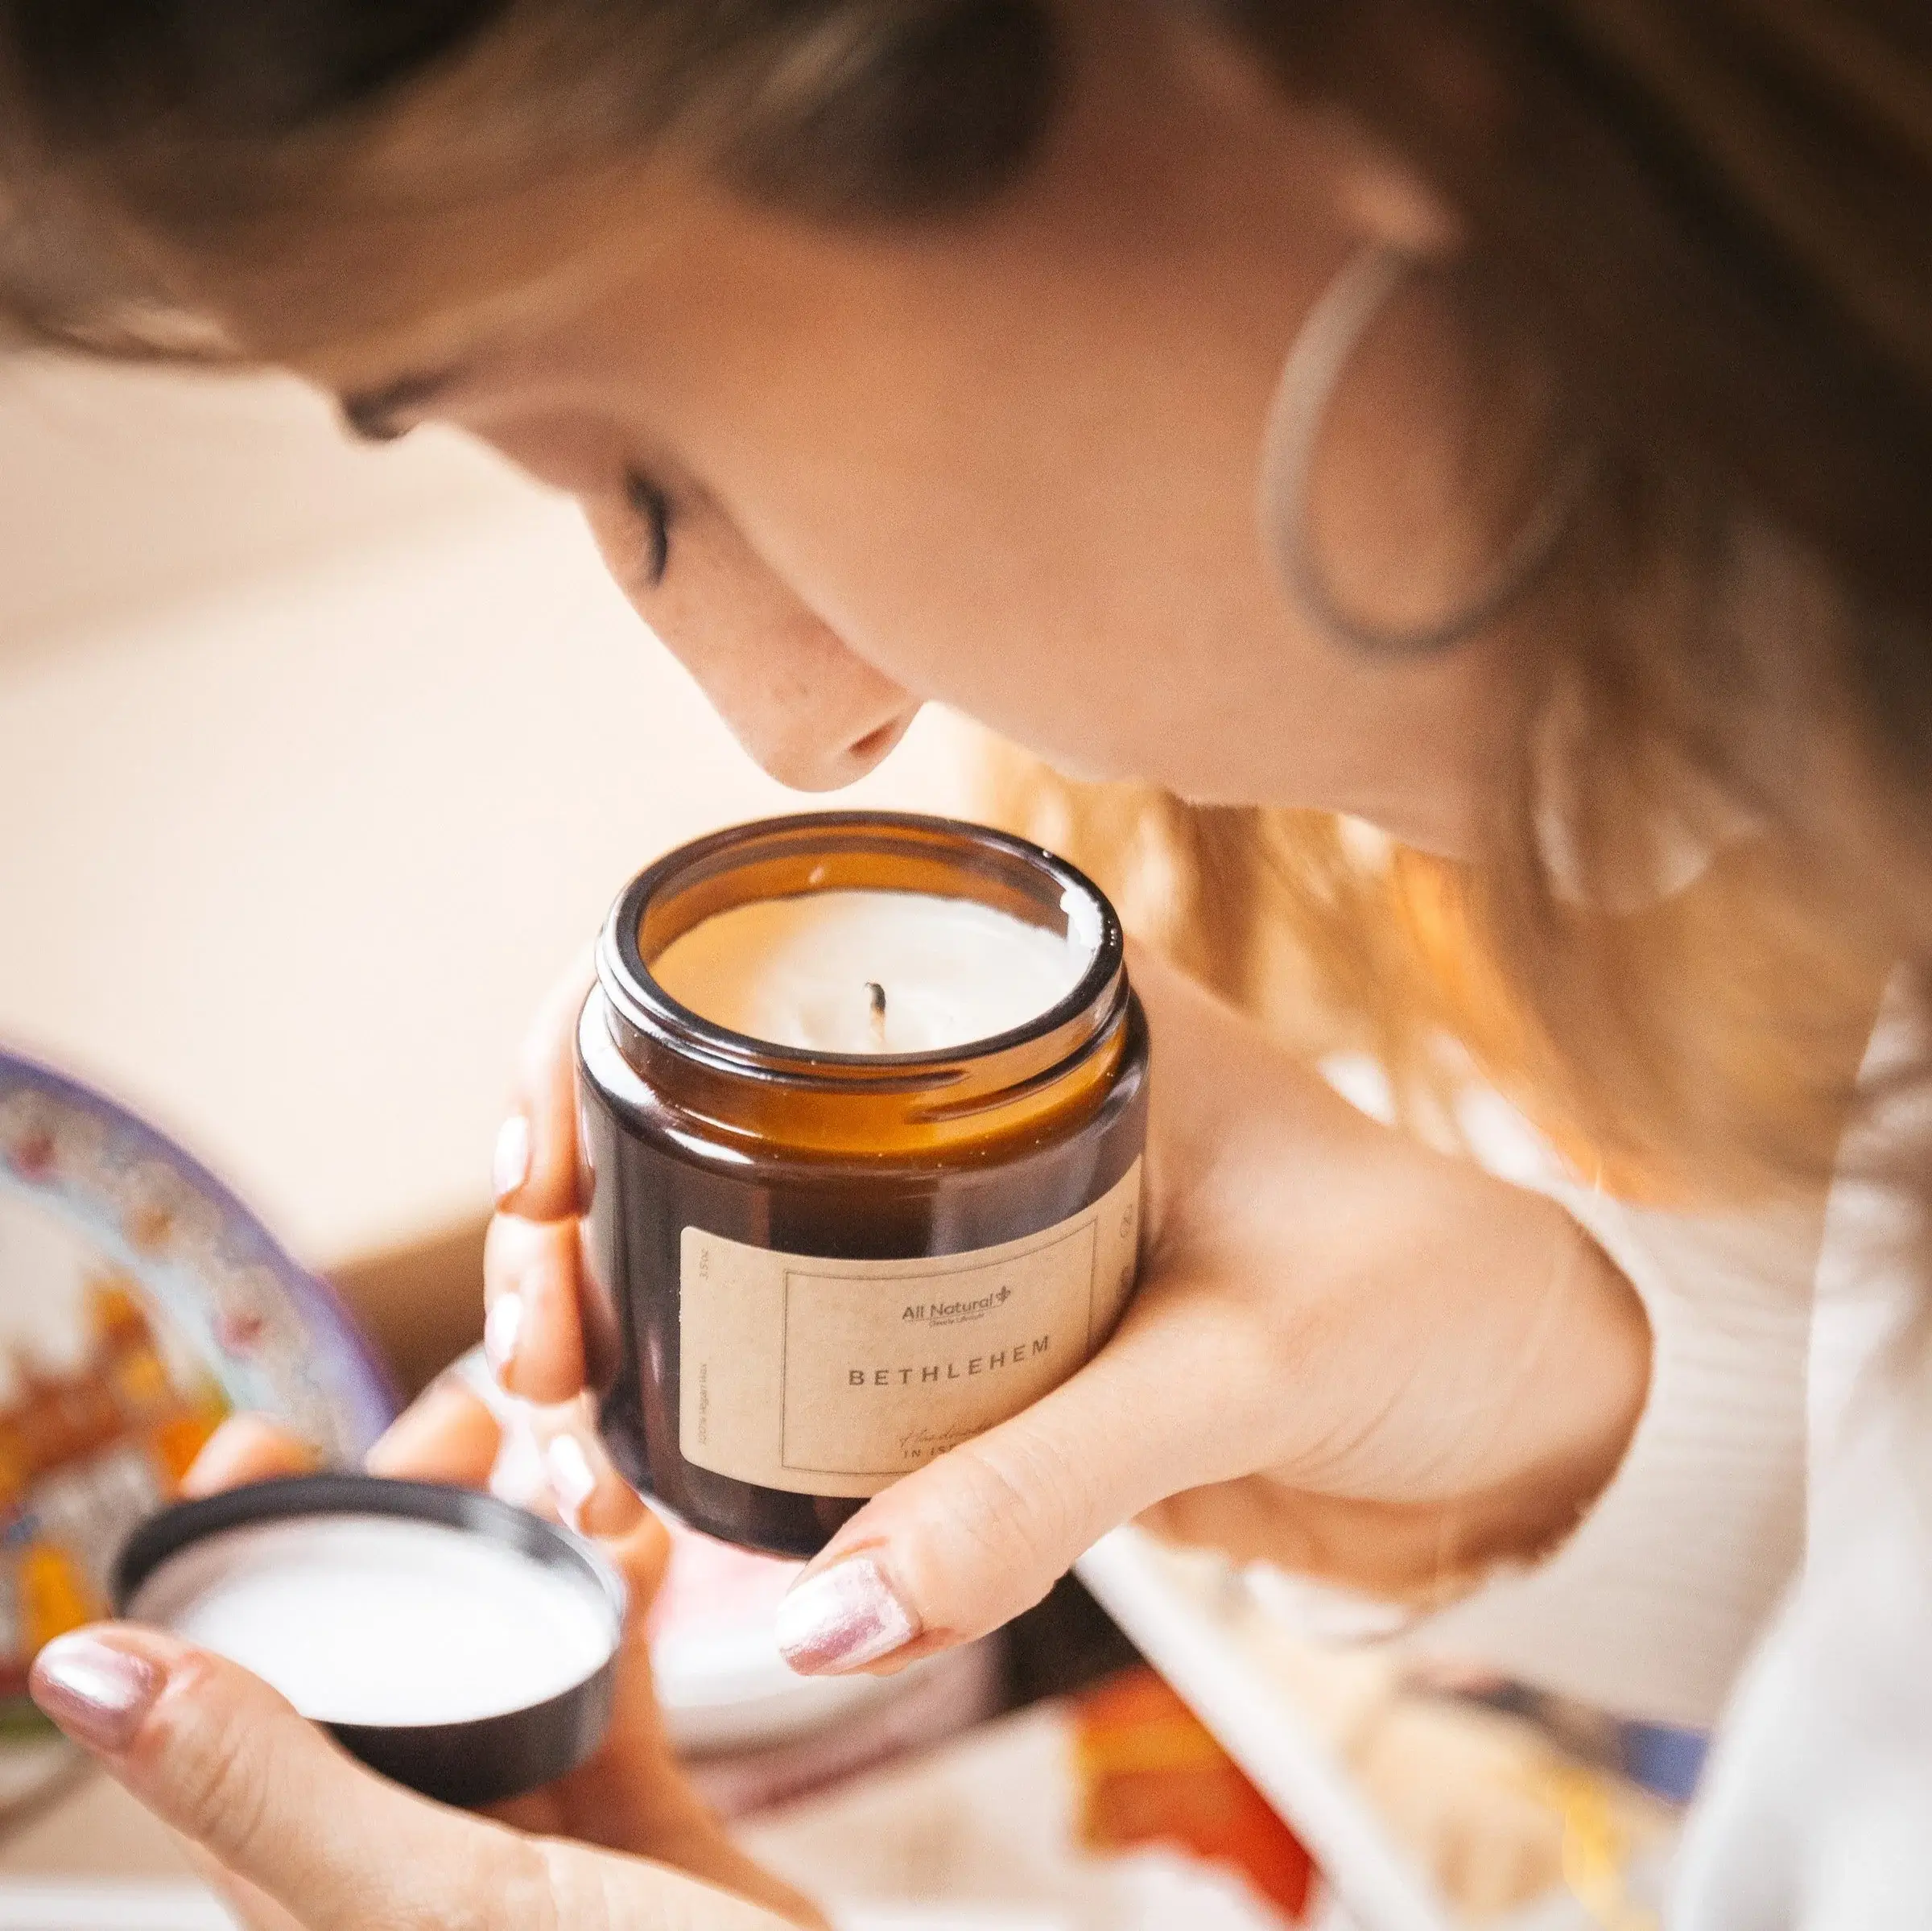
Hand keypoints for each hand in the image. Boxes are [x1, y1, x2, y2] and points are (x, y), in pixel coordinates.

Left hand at [31, 1394, 824, 1930]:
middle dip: (408, 1517)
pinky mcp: (638, 1825)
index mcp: (318, 1892)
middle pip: (378, 1651)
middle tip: (464, 1417)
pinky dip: (624, 1599)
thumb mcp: (434, 1902)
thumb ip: (265, 1785)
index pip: (228, 1704)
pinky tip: (653, 1548)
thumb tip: (82, 1670)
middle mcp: (410, 1862)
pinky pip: (609, 1677)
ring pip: (498, 1650)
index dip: (226, 1562)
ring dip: (530, 1542)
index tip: (261, 1437)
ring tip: (575, 1456)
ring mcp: (529, 1845)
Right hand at [490, 944, 1649, 1674]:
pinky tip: (649, 1508)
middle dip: (572, 1231)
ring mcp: (956, 1223)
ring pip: (723, 1249)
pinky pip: (798, 1365)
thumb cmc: (1427, 1306)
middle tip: (544, 1366)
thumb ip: (1046, 1478)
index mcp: (1034, 1003)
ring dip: (618, 1340)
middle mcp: (969, 1093)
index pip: (759, 969)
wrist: (1520, 1412)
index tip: (536, 1168)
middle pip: (692, 1119)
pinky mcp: (967, 1343)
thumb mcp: (1244, 1363)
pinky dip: (707, 1426)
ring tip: (571, 1464)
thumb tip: (827, 1608)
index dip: (596, 1042)